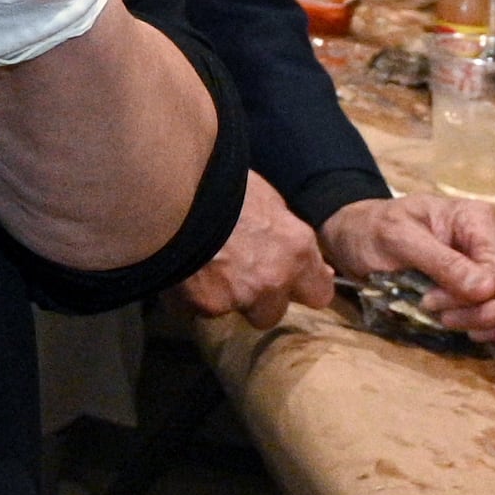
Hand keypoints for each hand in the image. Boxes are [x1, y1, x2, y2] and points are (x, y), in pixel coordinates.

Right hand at [172, 171, 332, 326]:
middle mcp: (274, 279)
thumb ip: (284, 233)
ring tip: (203, 272)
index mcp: (295, 249)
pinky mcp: (205, 304)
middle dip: (257, 299)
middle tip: (236, 275)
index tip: (289, 281)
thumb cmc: (222, 182)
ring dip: (224, 299)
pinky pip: (199, 308)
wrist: (175, 190)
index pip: (319, 293)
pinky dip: (191, 295)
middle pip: (273, 312)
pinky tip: (180, 271)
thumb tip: (296, 253)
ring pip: (235, 312)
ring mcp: (240, 296)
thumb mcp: (267, 200)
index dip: (301, 288)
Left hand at [319, 193, 494, 349]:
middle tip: (446, 321)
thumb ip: (439, 261)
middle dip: (492, 317)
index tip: (431, 304)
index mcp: (478, 221)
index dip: (475, 300)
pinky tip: (486, 337)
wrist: (362, 235)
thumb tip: (484, 291)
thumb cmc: (375, 231)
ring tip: (469, 333)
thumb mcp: (397, 237)